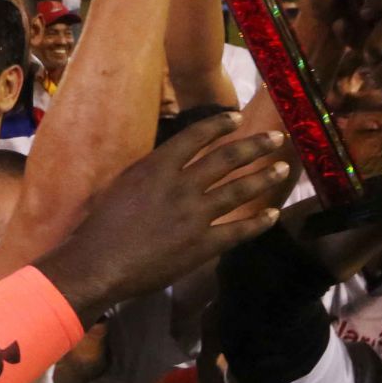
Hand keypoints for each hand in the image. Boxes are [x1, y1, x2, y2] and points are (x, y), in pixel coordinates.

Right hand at [36, 113, 289, 323]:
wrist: (99, 263)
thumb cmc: (101, 226)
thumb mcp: (122, 185)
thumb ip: (149, 173)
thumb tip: (168, 164)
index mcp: (157, 167)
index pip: (195, 137)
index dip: (219, 125)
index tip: (236, 118)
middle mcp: (181, 185)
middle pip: (226, 158)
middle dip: (254, 145)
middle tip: (276, 137)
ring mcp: (195, 215)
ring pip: (238, 190)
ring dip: (263, 177)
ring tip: (281, 168)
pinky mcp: (203, 245)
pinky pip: (238, 230)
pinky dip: (258, 222)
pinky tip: (272, 214)